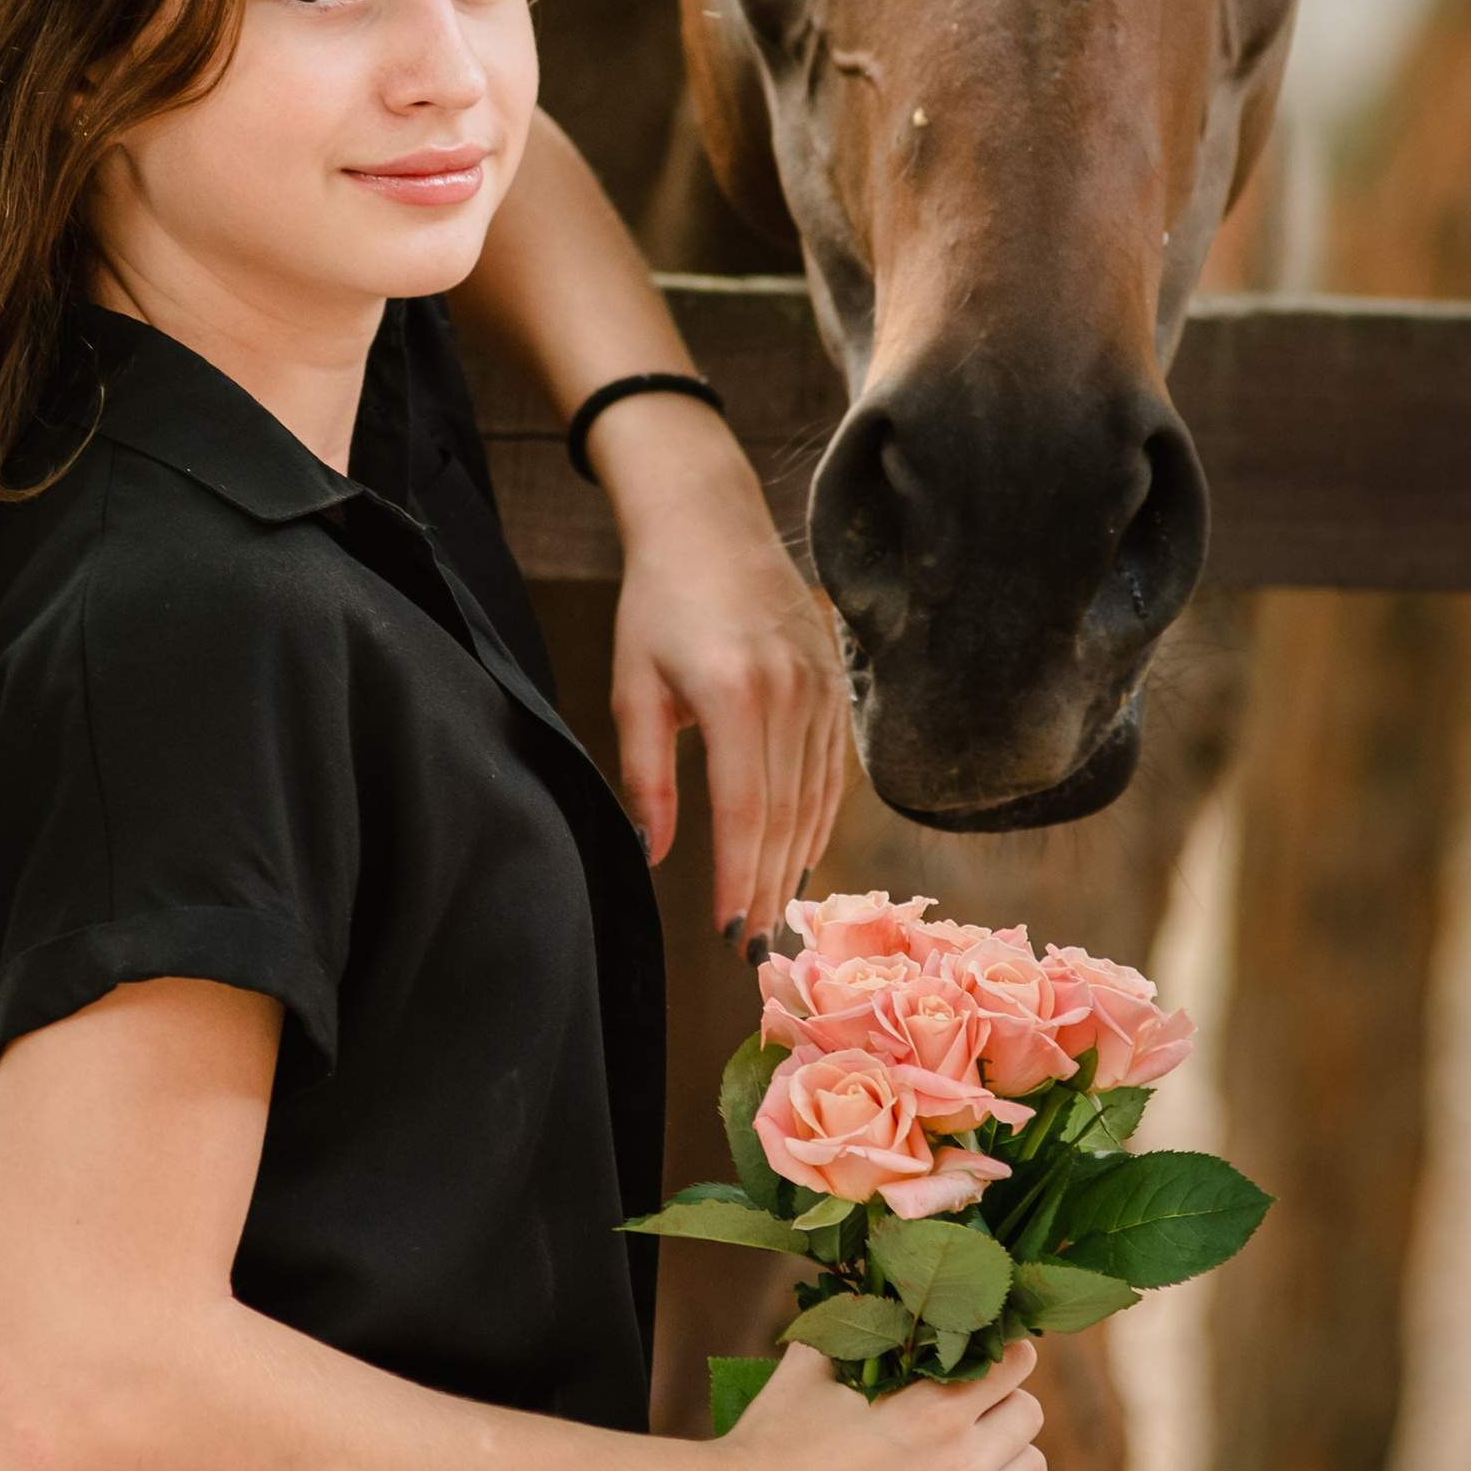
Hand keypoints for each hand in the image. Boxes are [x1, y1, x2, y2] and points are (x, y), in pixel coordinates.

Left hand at [585, 390, 849, 940]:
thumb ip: (646, 776)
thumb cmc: (658, 603)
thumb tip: (653, 854)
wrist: (711, 523)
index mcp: (735, 695)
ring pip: (816, 800)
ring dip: (795, 864)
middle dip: (768, 889)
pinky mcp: (836, 686)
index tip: (727, 931)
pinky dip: (818, 822)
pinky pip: (833, 772)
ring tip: (772, 916)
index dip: (738, 879)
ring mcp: (822, 690)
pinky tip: (799, 857)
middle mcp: (790, 695)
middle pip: (786, 816)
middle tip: (751, 947)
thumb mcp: (634, 687)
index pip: (745, 811)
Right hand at [704, 1336, 1045, 1470]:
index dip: (999, 1351)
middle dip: (1002, 1401)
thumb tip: (876, 1294)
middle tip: (969, 1405)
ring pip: (1030, 1470)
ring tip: (967, 1453)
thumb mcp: (811, 1366)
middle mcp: (961, 1463)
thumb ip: (857, 1326)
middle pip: (1029, 1414)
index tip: (979, 1355)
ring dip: (1005, 1456)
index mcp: (934, 1407)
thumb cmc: (770, 1442)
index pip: (1015, 1362)